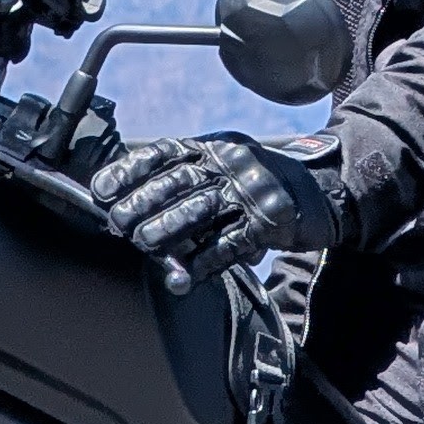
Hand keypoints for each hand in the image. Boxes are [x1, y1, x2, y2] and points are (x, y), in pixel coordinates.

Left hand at [88, 133, 337, 292]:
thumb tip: (129, 210)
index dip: (129, 171)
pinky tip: (183, 276)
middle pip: (177, 181)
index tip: (101, 189)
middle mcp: (230, 162)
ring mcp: (251, 190)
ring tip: (144, 243)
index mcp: (212, 147)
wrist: (321, 192)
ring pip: (201, 209)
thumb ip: (185, 184)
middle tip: (117, 223)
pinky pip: (230, 244)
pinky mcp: (270, 221)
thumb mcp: (223, 169)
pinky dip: (203, 261)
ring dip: (168, 230)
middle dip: (142, 202)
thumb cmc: (258, 186)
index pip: (163, 153)